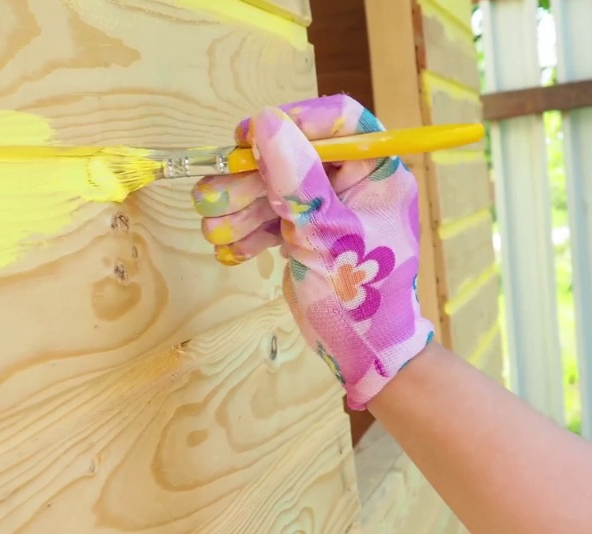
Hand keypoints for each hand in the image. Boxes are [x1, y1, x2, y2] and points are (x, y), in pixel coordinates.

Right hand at [191, 95, 434, 409]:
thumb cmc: (362, 296)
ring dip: (238, 208)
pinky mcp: (304, 234)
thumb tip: (266, 123)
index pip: (339, 122)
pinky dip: (247, 232)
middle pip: (292, 155)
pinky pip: (269, 218)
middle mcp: (352, 184)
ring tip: (215, 229)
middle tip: (214, 195)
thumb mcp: (327, 233)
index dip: (294, 120)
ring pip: (273, 188)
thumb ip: (296, 179)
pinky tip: (230, 251)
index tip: (249, 134)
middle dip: (249, 178)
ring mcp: (325, 209)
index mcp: (377, 172)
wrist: (364, 354)